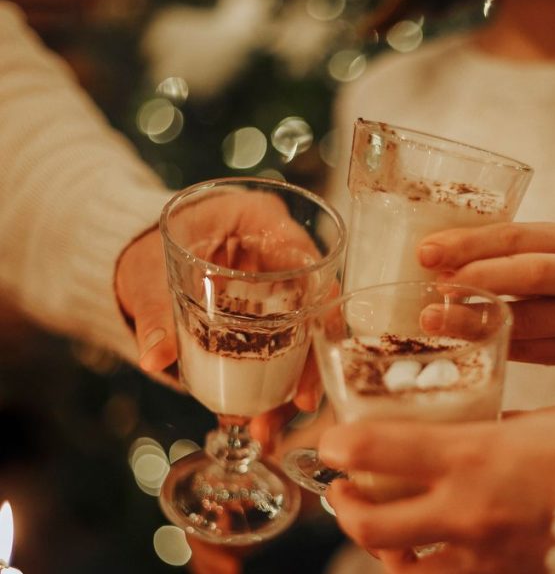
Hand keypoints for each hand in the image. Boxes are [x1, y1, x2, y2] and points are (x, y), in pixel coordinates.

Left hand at [114, 190, 323, 410]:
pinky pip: (279, 352)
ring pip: (302, 339)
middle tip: (295, 408)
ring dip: (289, 386)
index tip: (312, 353)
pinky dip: (270, 386)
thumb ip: (154, 310)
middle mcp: (280, 254)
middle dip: (309, 367)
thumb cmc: (147, 246)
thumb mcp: (148, 272)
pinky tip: (256, 417)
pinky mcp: (265, 319)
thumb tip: (155, 356)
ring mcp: (276, 289)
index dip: (323, 317)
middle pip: (316, 311)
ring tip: (264, 427)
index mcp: (263, 222)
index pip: (313, 266)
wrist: (135, 258)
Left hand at [318, 405, 554, 573]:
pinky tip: (435, 550)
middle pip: (371, 525)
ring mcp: (485, 554)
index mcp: (472, 456)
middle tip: (344, 492)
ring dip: (383, 547)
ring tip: (383, 529)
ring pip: (404, 566)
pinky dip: (432, 567)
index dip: (339, 446)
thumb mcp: (530, 420)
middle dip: (344, 509)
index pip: (375, 450)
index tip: (333, 442)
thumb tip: (456, 430)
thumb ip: (485, 429)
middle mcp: (468, 510)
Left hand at [417, 222, 554, 387]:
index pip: (513, 236)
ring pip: (527, 319)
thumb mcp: (538, 253)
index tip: (426, 252)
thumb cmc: (554, 281)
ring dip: (475, 319)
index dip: (468, 244)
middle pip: (531, 274)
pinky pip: (527, 351)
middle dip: (479, 277)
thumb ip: (494, 252)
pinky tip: (460, 339)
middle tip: (437, 285)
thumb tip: (429, 254)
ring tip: (433, 318)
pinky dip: (492, 343)